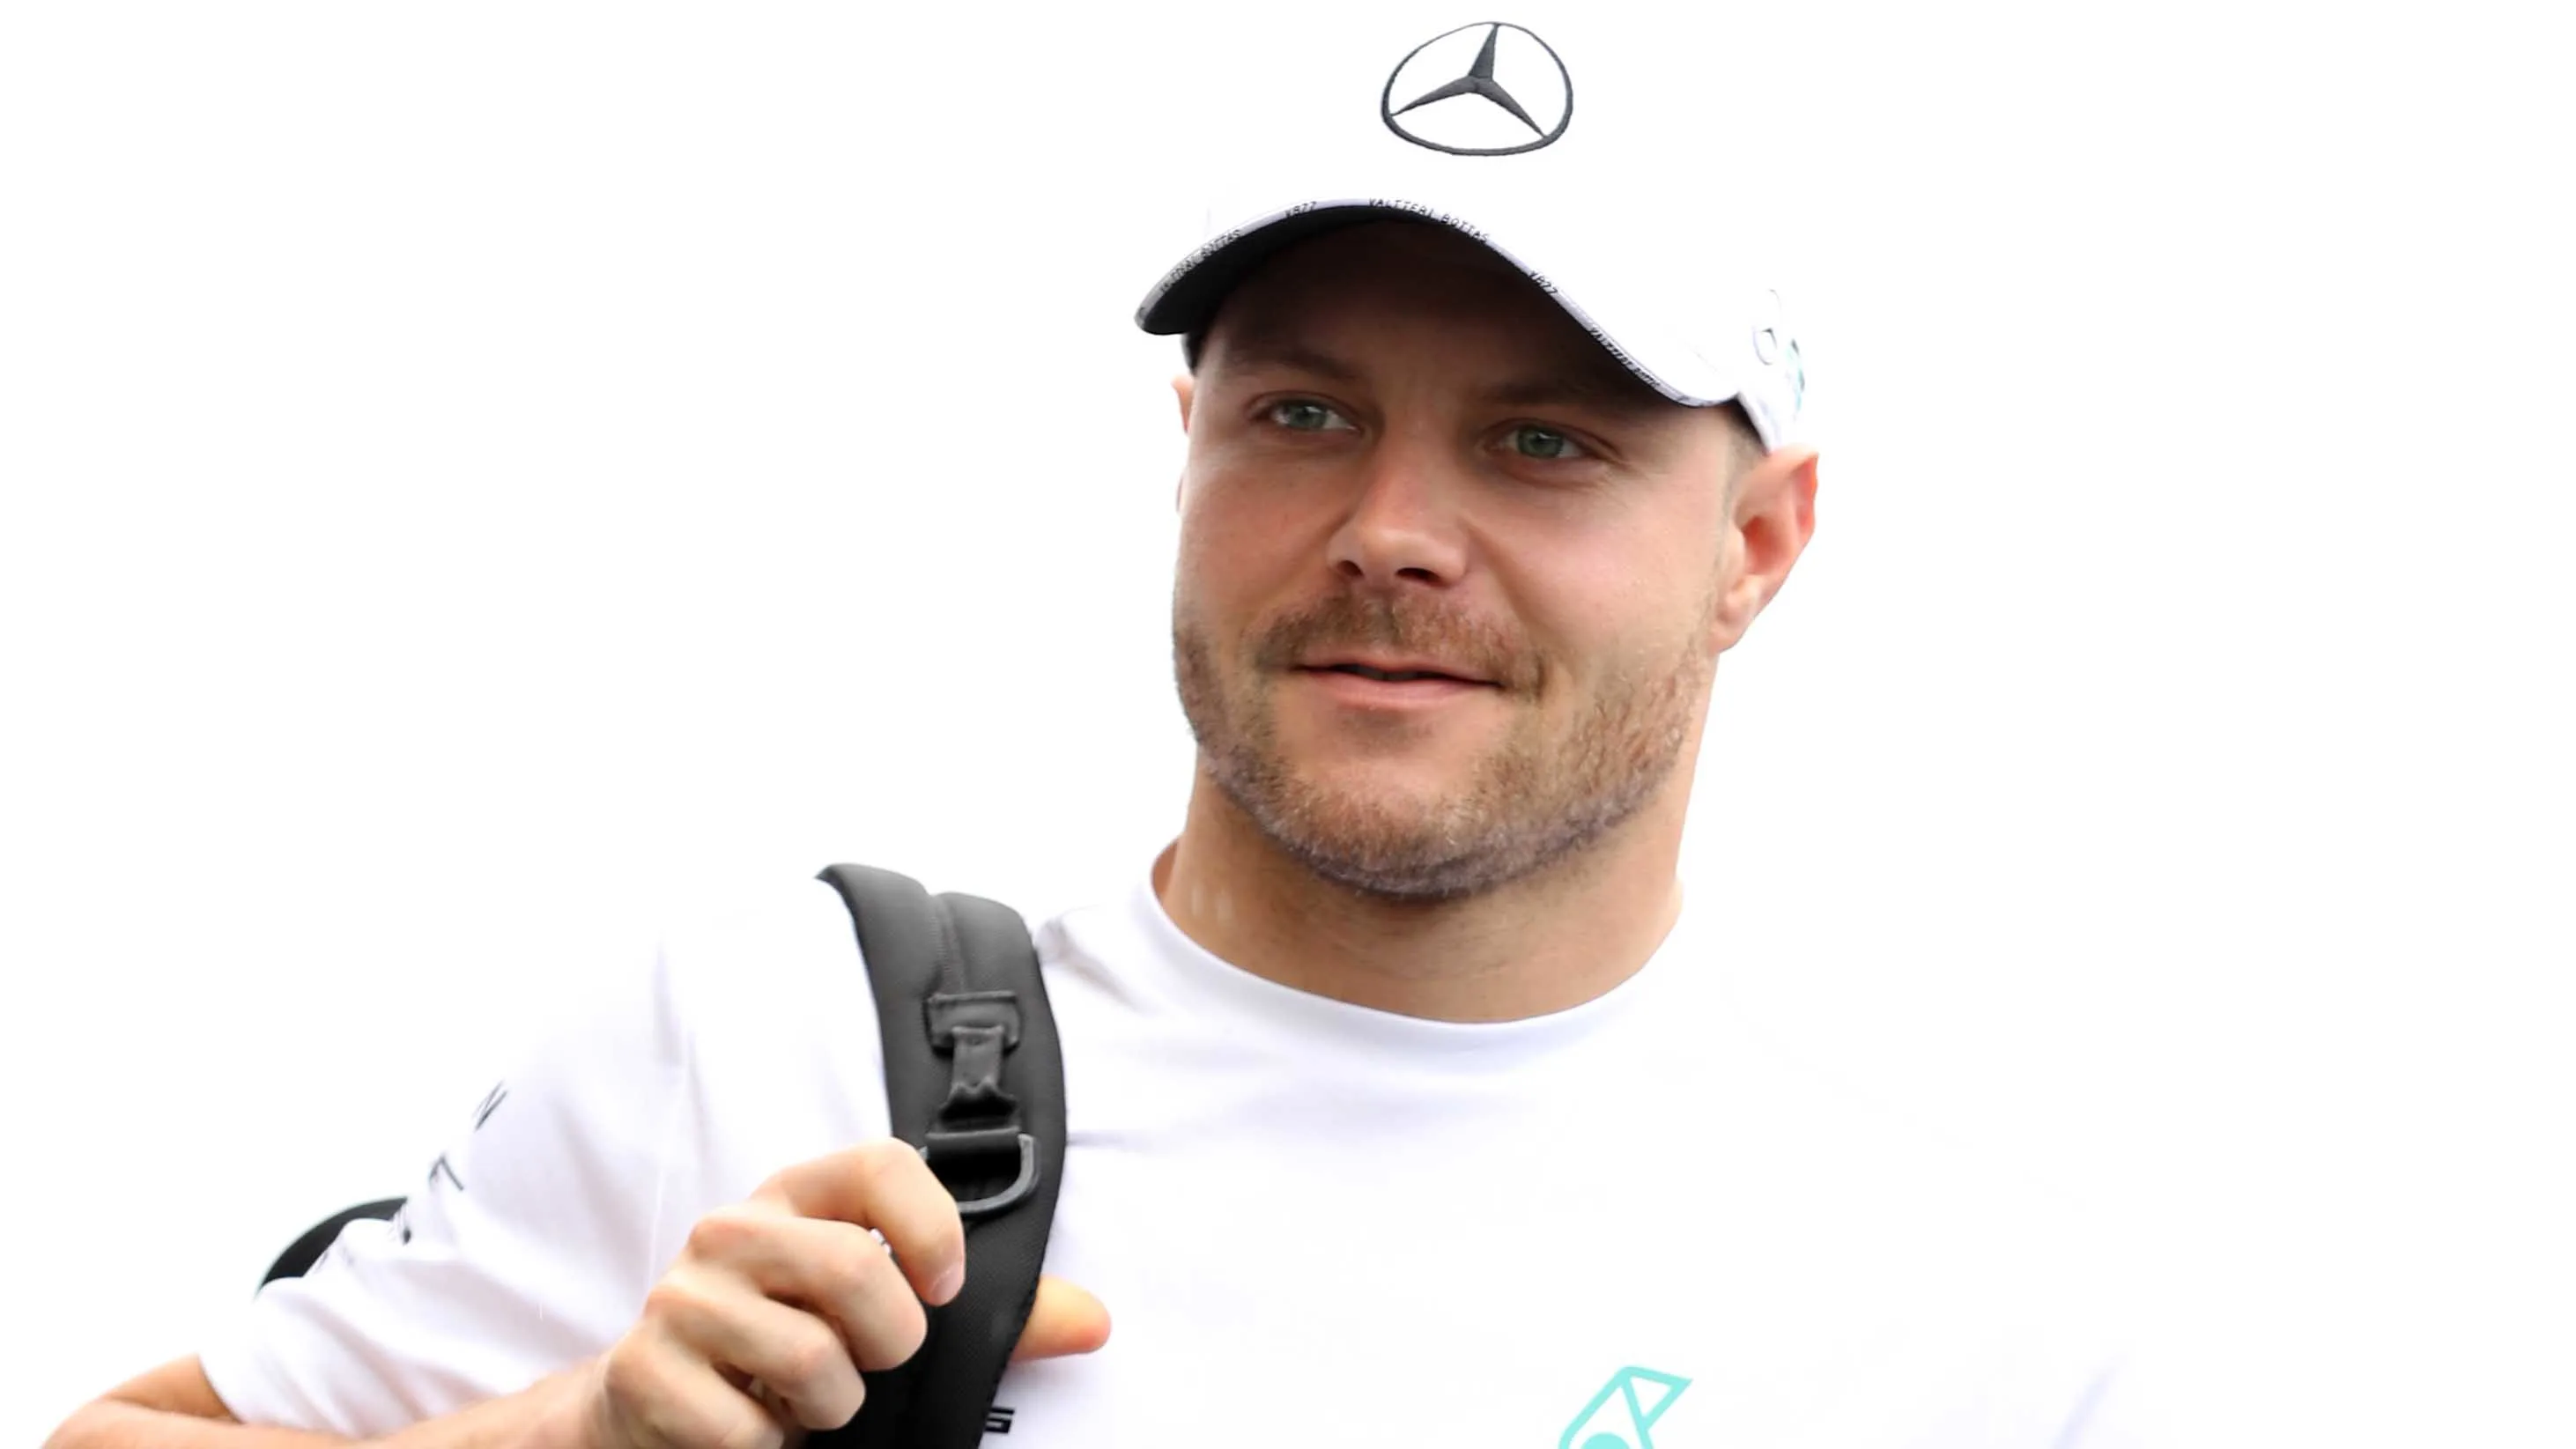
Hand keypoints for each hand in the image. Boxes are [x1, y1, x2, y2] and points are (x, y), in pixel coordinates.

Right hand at [577, 1141, 1108, 1448]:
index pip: (880, 1163)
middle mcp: (734, 1230)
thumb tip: (1093, 1323)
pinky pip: (745, 1429)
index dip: (932, 1226)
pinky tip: (752, 1430)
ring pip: (810, 1359)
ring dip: (830, 1411)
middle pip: (855, 1267)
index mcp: (798, 1197)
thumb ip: (990, 1323)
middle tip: (869, 1369)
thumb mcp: (878, 1323)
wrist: (653, 1410)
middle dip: (889, 1344)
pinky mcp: (640, 1369)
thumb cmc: (786, 1352)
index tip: (946, 1291)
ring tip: (807, 1406)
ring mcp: (680, 1295)